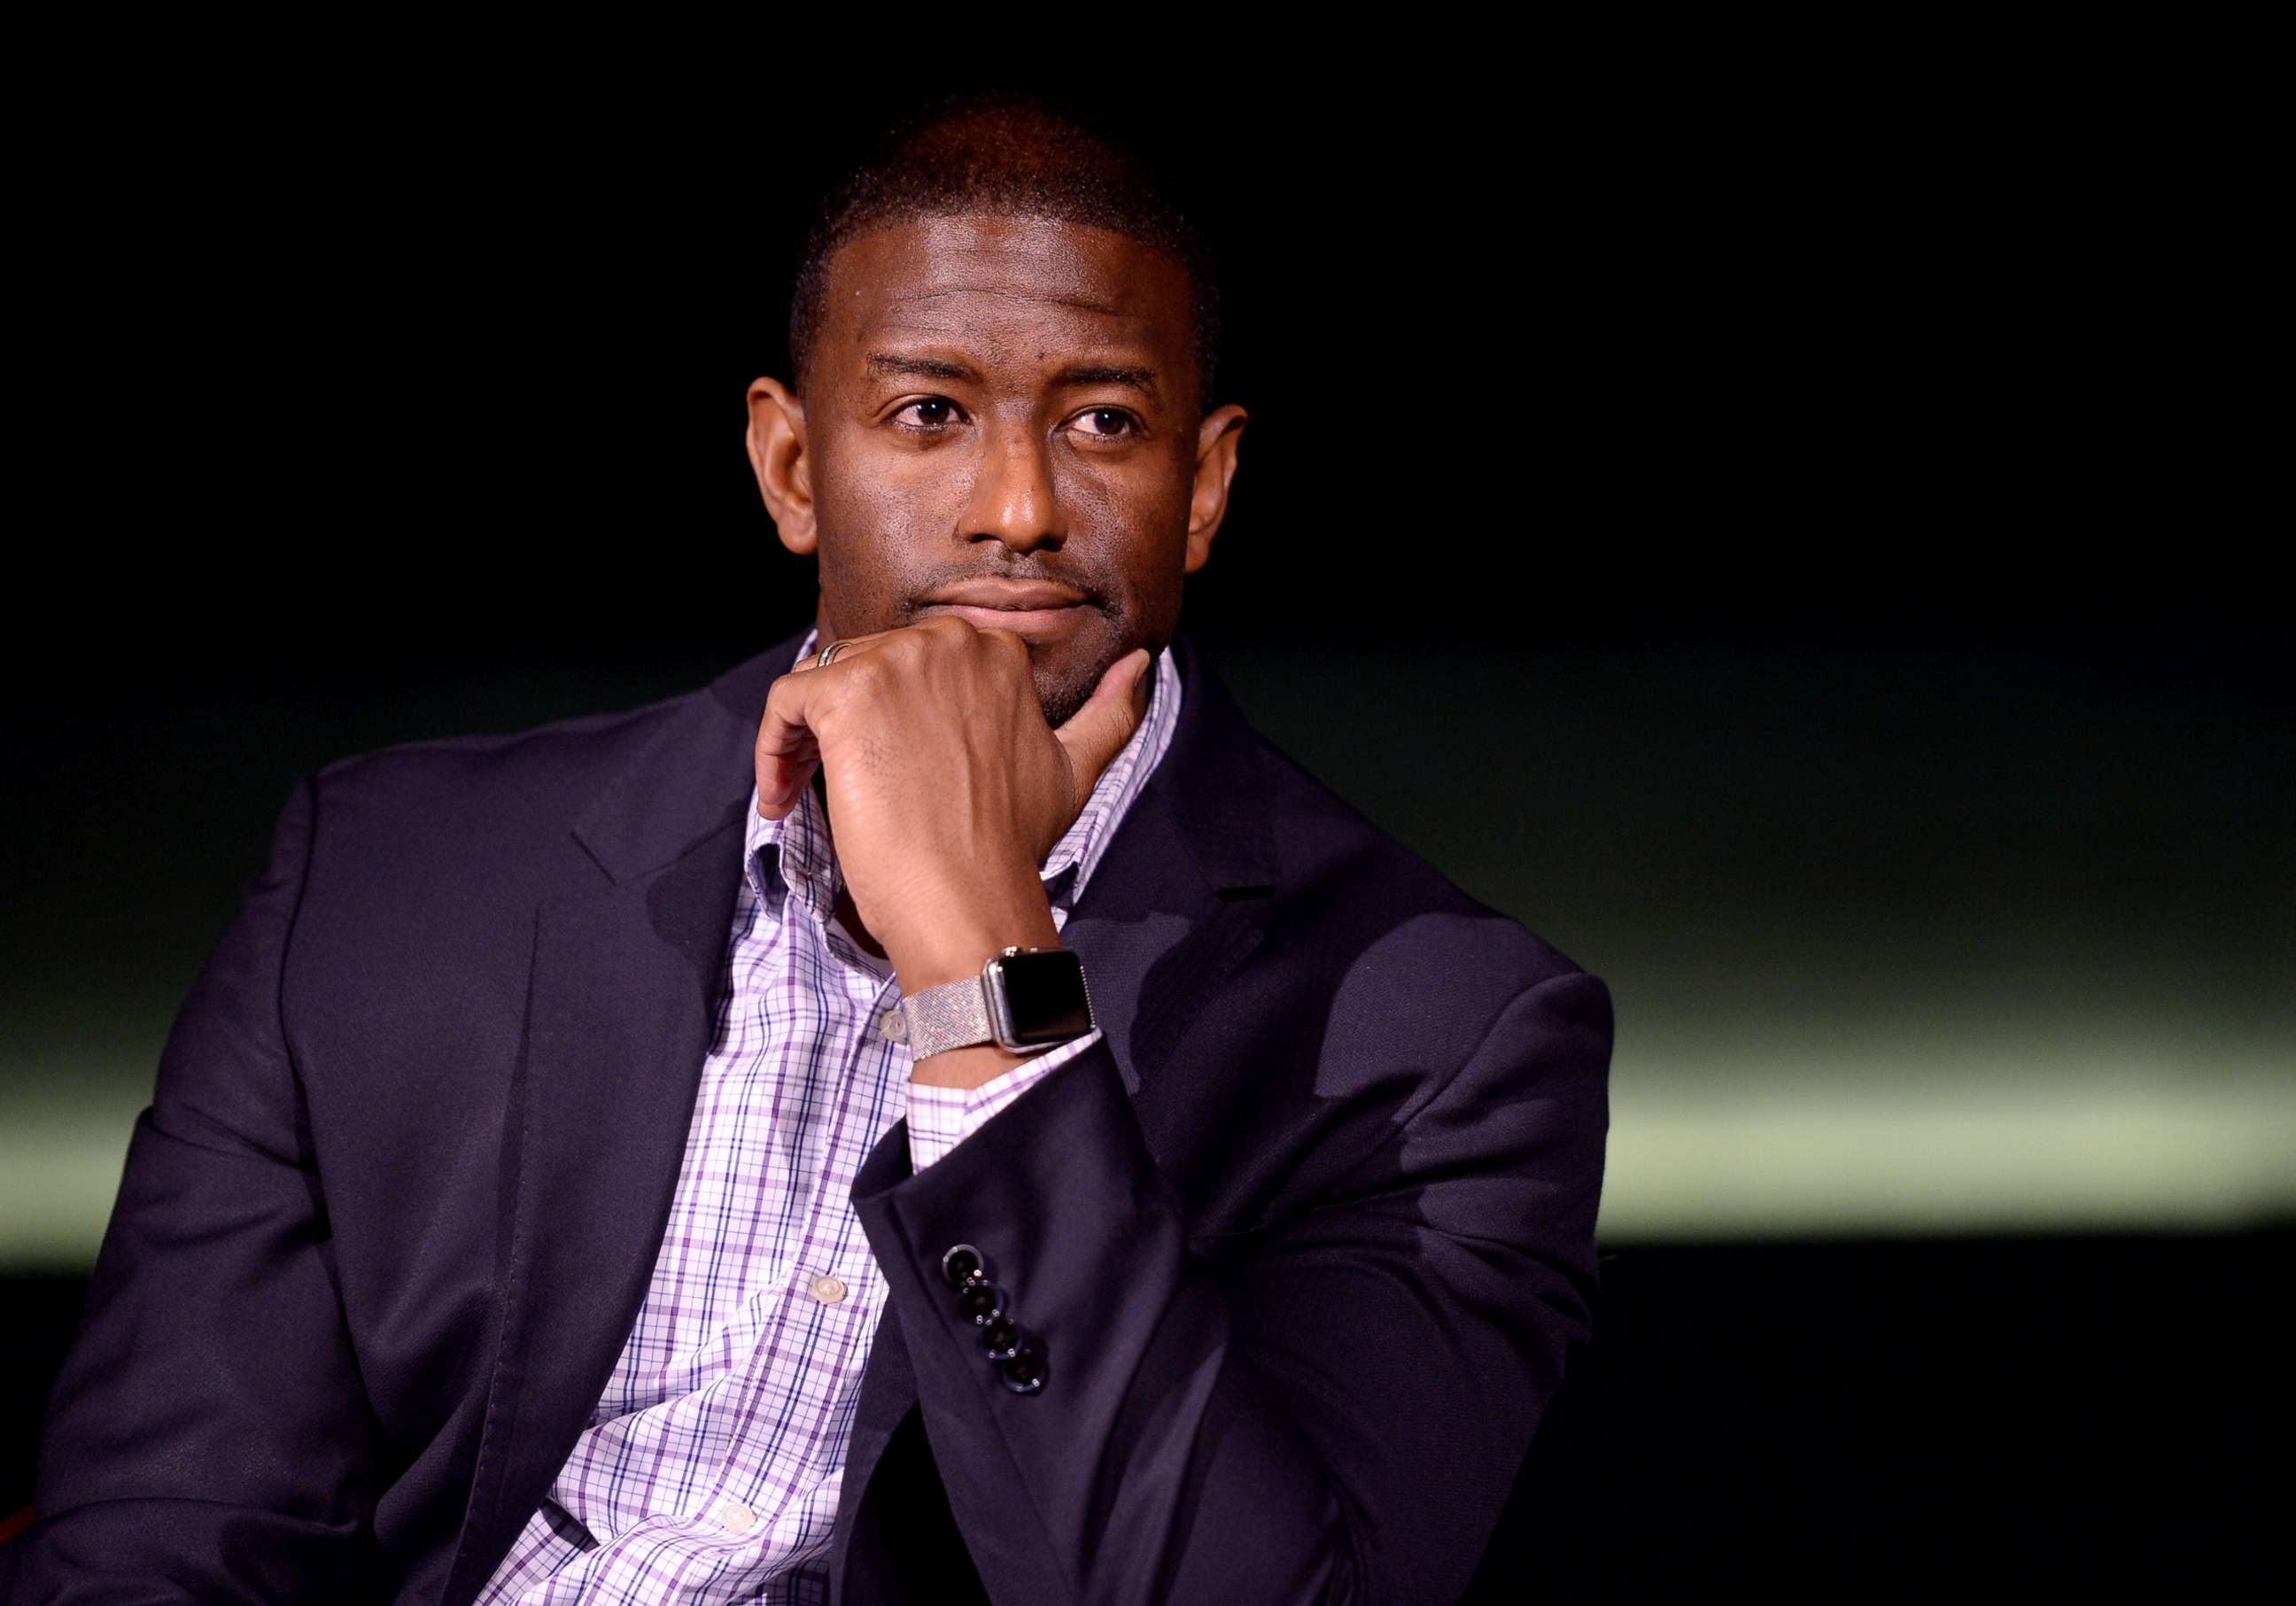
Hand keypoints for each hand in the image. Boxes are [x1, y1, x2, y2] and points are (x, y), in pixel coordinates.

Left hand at [753, 615, 1152, 991]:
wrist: (971, 902)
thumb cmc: (1011, 847)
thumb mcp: (1073, 770)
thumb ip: (1110, 712)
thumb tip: (1143, 664)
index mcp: (994, 651)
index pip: (906, 662)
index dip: (883, 719)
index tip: (879, 775)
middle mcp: (949, 641)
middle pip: (856, 665)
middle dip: (836, 727)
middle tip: (828, 791)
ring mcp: (897, 664)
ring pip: (815, 680)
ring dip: (798, 741)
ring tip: (798, 796)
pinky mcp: (846, 695)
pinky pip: (784, 702)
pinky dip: (771, 750)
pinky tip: (781, 798)